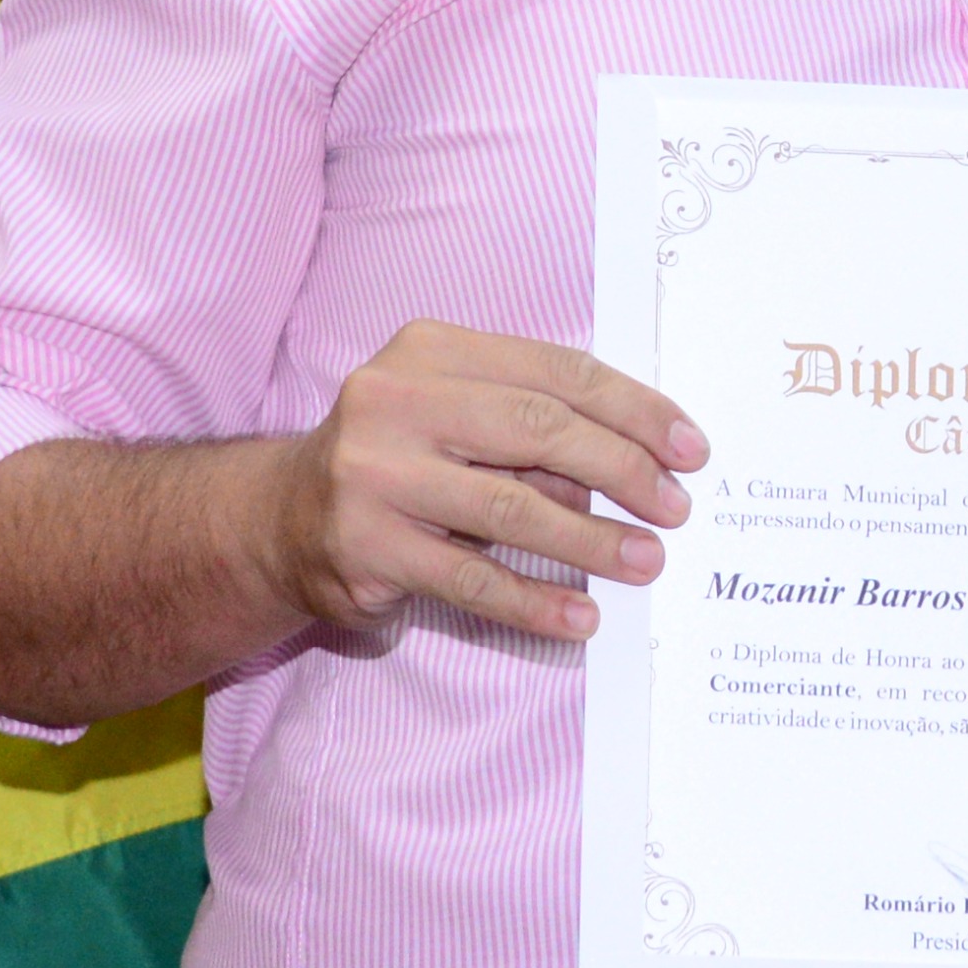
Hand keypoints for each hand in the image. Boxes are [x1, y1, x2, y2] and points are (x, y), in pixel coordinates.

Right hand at [262, 321, 705, 644]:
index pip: (557, 372)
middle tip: (676, 509)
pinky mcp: (365, 547)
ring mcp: (373, 474)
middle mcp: (396, 400)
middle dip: (623, 470)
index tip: (690, 449)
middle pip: (540, 429)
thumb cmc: (399, 459)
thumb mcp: (458, 415)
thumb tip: (642, 466)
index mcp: (433, 350)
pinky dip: (533, 600)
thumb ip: (534, 426)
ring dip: (591, 541)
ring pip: (510, 507)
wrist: (278, 520)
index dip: (634, 409)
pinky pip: (470, 578)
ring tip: (646, 562)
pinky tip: (579, 617)